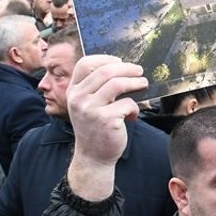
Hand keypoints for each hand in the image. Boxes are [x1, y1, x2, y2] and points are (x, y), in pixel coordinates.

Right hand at [65, 55, 149, 200]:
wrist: (93, 156)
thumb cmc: (95, 128)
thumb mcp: (88, 105)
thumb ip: (96, 88)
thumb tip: (122, 68)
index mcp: (73, 91)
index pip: (85, 64)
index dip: (104, 59)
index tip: (119, 61)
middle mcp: (78, 98)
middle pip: (105, 71)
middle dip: (127, 68)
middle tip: (139, 71)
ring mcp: (90, 109)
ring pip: (117, 84)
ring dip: (134, 82)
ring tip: (143, 84)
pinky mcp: (105, 120)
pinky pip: (127, 104)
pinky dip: (134, 108)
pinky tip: (132, 115)